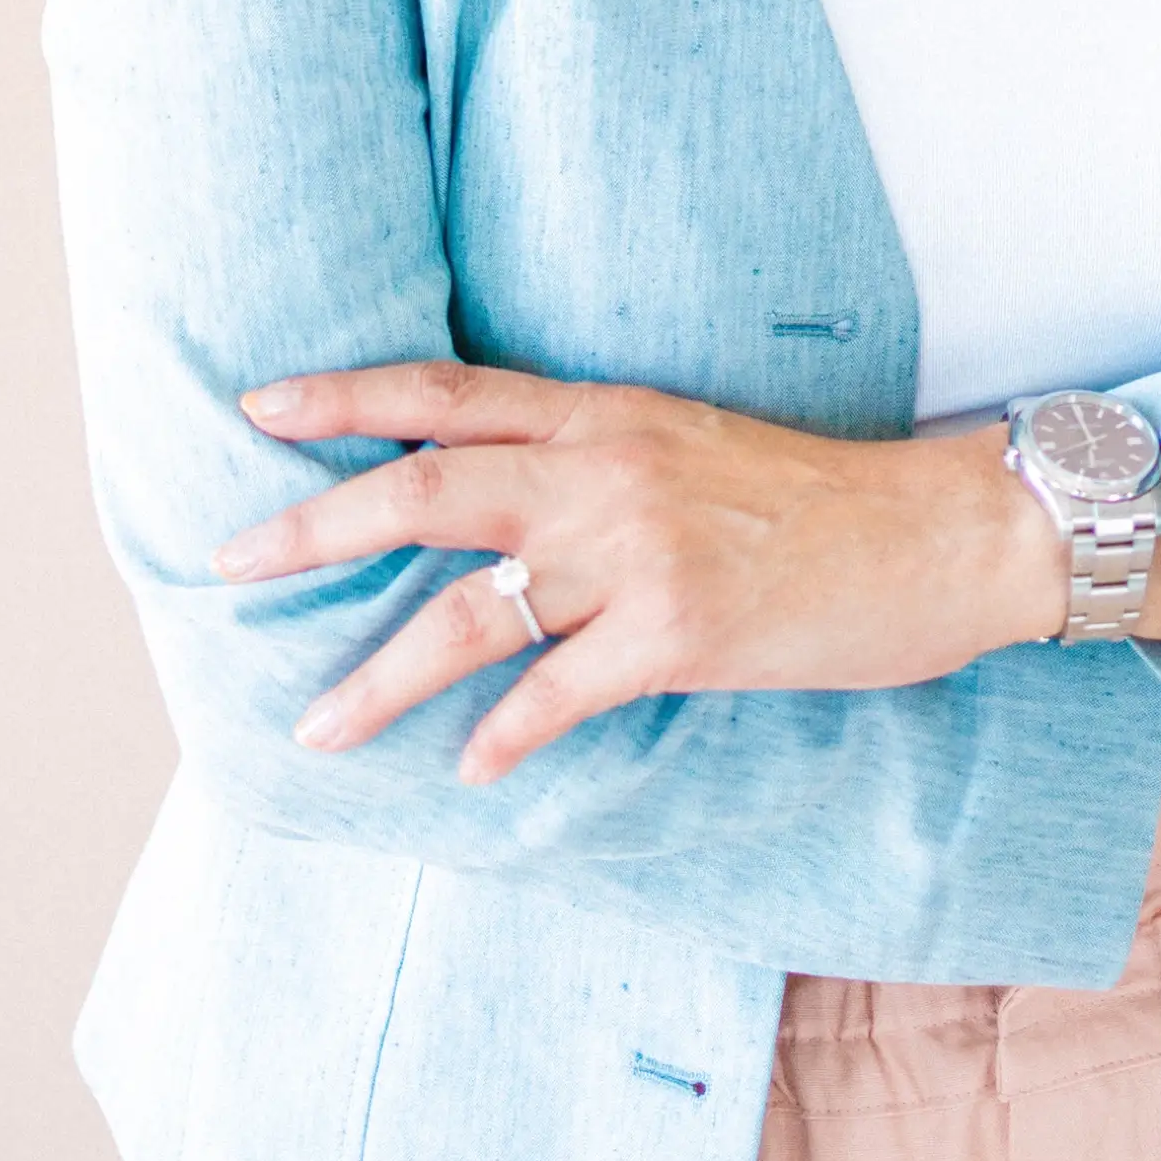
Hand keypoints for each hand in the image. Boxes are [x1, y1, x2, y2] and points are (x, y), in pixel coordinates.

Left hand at [217, 360, 1067, 784]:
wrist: (934, 532)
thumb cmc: (809, 499)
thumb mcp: (684, 444)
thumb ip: (587, 461)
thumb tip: (491, 503)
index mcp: (603, 412)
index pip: (446, 390)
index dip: (345, 396)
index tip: (257, 407)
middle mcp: (605, 467)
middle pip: (426, 484)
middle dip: (315, 524)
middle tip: (227, 560)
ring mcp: (641, 550)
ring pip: (472, 609)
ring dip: (380, 676)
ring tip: (316, 727)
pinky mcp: (681, 633)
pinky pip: (559, 692)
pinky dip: (504, 734)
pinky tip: (469, 770)